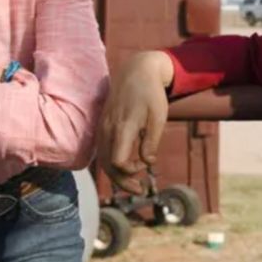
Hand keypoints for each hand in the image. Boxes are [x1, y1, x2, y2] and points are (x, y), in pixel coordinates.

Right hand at [96, 52, 174, 193]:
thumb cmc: (151, 94)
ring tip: (134, 182)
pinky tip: (126, 164)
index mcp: (123, 127)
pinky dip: (112, 162)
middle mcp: (108, 128)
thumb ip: (152, 141)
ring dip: (117, 174)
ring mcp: (103, 126)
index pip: (117, 161)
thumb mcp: (158, 117)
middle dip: (122, 181)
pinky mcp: (102, 125)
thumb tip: (147, 163)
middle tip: (139, 191)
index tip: (144, 169)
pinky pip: (102, 150)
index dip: (129, 172)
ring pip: (102, 159)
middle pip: (107, 165)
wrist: (136, 71)